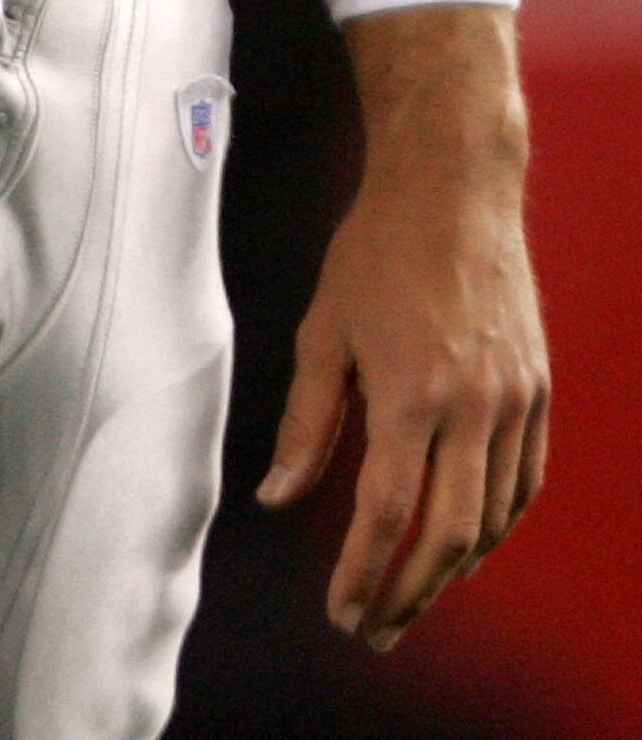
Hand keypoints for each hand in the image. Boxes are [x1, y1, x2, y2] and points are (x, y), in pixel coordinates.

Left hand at [258, 6, 547, 651]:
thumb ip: (305, 423)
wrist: (453, 189)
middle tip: (374, 628)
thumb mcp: (323, 331)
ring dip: (452, 568)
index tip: (342, 612)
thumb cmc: (376, 252)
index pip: (387, 512)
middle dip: (409, 592)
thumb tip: (279, 497)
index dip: (363, 573)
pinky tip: (464, 542)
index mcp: (410, 392)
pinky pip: (524, 483)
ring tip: (410, 594)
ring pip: (493, 519)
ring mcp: (515, 401)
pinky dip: (497, 526)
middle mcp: (472, 406)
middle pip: (448, 534)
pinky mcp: (539, 391)